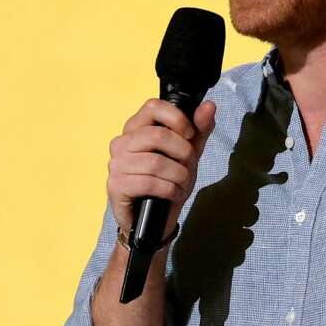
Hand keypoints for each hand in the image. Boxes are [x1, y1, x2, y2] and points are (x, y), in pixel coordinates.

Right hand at [107, 97, 217, 235]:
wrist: (156, 219)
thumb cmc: (168, 181)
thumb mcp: (189, 154)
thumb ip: (199, 130)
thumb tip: (209, 106)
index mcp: (136, 128)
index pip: (153, 106)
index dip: (177, 118)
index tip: (189, 134)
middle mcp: (121, 143)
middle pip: (158, 135)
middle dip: (183, 153)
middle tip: (188, 166)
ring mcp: (116, 164)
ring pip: (156, 162)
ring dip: (177, 175)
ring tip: (180, 183)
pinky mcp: (116, 186)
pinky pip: (148, 183)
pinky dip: (168, 190)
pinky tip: (171, 194)